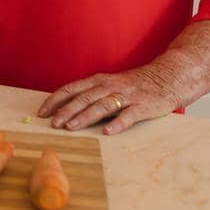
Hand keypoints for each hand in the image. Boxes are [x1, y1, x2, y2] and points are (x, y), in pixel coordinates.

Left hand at [37, 64, 181, 135]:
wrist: (167, 78)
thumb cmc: (133, 85)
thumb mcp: (109, 84)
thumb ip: (91, 93)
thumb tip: (65, 108)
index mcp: (99, 81)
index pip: (71, 89)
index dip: (55, 100)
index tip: (42, 112)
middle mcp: (110, 86)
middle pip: (84, 98)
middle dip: (66, 110)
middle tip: (53, 123)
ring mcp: (127, 96)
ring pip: (102, 105)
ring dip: (85, 116)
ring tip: (71, 127)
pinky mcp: (143, 106)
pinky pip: (129, 115)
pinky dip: (118, 123)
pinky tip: (108, 132)